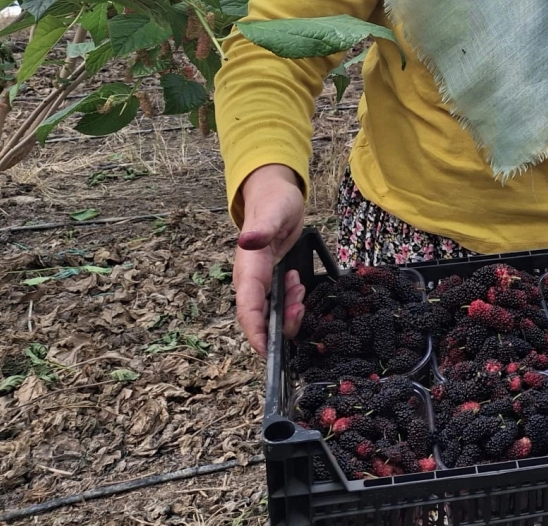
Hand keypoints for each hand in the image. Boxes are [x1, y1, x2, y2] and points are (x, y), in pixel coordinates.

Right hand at [232, 164, 305, 357]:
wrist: (276, 195)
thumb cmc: (274, 202)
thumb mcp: (274, 212)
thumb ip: (263, 228)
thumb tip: (247, 241)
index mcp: (248, 268)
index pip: (248, 307)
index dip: (255, 331)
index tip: (267, 351)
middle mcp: (251, 279)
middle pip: (260, 317)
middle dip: (281, 323)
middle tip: (301, 308)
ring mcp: (262, 281)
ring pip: (270, 313)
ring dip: (288, 312)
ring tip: (300, 293)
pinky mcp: (272, 280)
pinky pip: (279, 303)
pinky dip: (291, 303)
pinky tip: (300, 289)